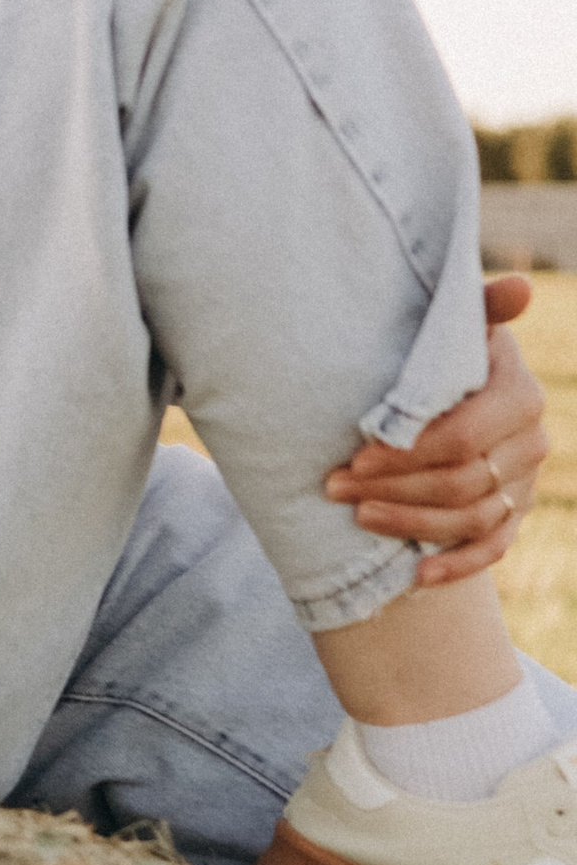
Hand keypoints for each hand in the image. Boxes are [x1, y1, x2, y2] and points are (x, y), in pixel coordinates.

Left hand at [324, 277, 548, 583]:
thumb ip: (482, 306)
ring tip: (357, 517)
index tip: (354, 454)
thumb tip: (523, 288)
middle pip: (461, 482)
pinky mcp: (513, 512)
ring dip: (411, 525)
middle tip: (334, 486)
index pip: (461, 438)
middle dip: (393, 489)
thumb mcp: (458, 322)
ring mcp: (524, 482)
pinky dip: (457, 565)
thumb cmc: (442, 345)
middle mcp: (531, 441)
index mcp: (519, 394)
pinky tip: (418, 576)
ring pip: (472, 518)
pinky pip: (493, 549)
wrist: (457, 381)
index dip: (406, 453)